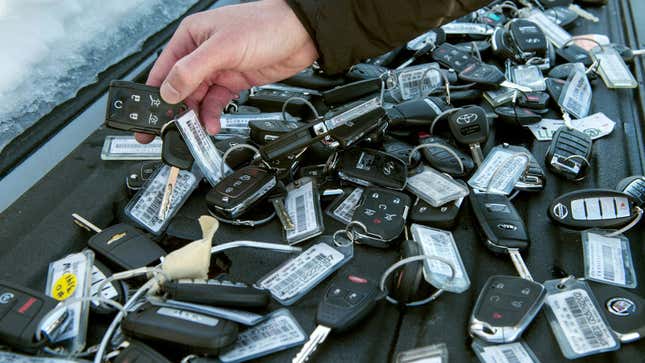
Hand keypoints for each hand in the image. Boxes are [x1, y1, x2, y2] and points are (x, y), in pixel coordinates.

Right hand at [136, 0, 318, 142]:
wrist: (302, 35)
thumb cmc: (266, 25)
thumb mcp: (223, 48)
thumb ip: (192, 70)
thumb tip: (169, 91)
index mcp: (191, 37)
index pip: (163, 70)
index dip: (154, 95)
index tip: (147, 118)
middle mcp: (201, 54)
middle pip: (179, 89)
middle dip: (174, 111)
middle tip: (169, 132)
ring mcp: (219, 69)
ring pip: (198, 99)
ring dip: (195, 117)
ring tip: (194, 132)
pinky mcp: (234, 82)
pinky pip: (216, 103)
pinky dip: (212, 116)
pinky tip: (211, 125)